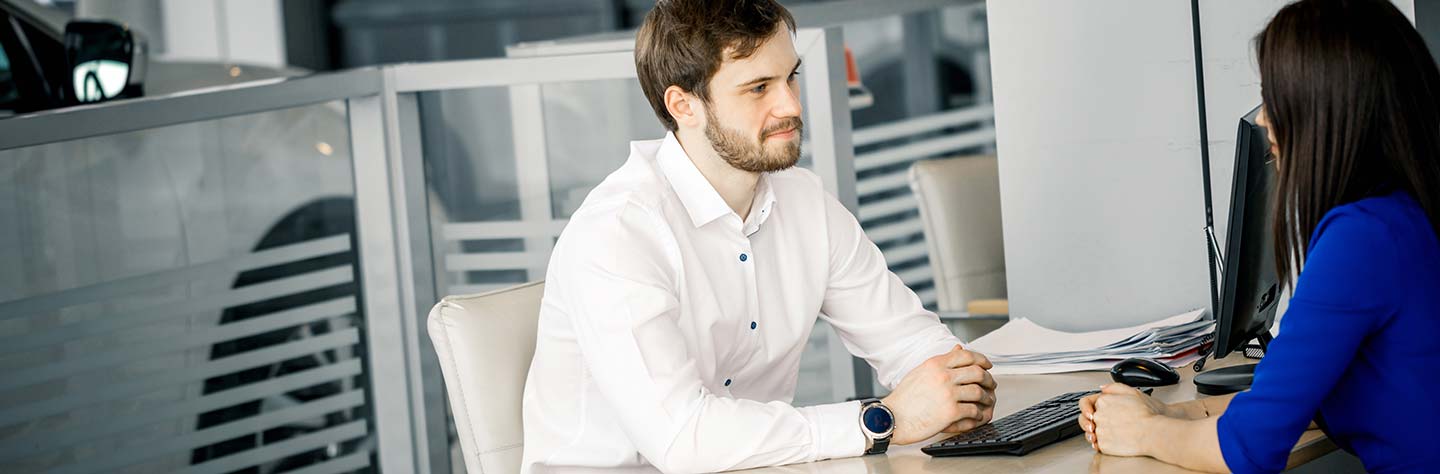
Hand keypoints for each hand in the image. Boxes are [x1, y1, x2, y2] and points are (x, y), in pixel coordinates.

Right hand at [881, 345, 996, 444]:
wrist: (892, 418)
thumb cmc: (903, 398)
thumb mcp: (920, 372)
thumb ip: (941, 361)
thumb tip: (957, 349)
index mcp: (935, 364)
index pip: (966, 355)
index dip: (981, 359)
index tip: (987, 365)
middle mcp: (943, 376)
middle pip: (977, 372)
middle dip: (988, 378)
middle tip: (991, 384)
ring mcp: (948, 394)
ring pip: (979, 392)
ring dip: (986, 397)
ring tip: (986, 401)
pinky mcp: (951, 412)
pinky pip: (973, 411)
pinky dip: (979, 414)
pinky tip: (977, 416)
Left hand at [1089, 384, 1161, 456]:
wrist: (1153, 433)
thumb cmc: (1146, 414)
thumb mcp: (1132, 392)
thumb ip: (1114, 388)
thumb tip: (1102, 388)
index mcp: (1103, 401)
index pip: (1087, 404)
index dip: (1091, 409)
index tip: (1095, 413)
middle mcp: (1098, 416)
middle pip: (1089, 419)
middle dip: (1096, 422)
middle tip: (1108, 425)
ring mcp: (1099, 431)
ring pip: (1093, 433)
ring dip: (1100, 434)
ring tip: (1115, 434)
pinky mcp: (1103, 445)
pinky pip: (1098, 445)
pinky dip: (1105, 444)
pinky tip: (1116, 441)